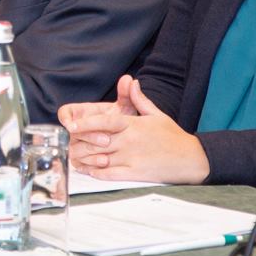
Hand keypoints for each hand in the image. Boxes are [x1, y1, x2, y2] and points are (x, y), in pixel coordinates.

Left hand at [61, 77, 208, 183]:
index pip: (104, 122)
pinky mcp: (134, 174)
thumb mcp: (156, 114)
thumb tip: (131, 81)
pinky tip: (87, 170)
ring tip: (72, 156)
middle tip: (65, 142)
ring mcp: (131, 158)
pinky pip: (110, 174)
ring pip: (100, 159)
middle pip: (97, 141)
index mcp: (133, 125)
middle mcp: (129, 141)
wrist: (191, 158)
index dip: (85, 124)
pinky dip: (95, 173)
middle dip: (79, 142)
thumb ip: (139, 99)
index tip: (70, 125)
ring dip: (84, 158)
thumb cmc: (173, 136)